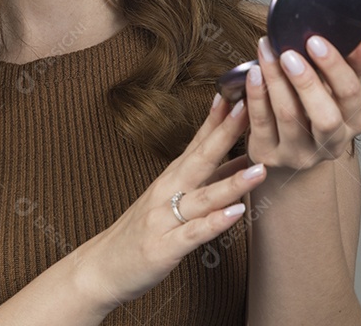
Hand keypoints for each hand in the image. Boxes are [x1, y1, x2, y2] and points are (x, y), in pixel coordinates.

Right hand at [77, 95, 267, 309]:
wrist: (101, 267)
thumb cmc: (140, 232)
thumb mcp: (172, 199)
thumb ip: (207, 181)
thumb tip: (243, 161)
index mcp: (171, 178)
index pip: (197, 141)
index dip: (217, 118)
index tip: (237, 92)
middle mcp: (167, 192)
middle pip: (201, 158)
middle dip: (226, 134)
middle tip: (249, 108)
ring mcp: (164, 219)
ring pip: (203, 196)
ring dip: (233, 181)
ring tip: (260, 168)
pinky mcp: (164, 247)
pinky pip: (194, 233)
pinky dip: (216, 222)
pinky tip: (237, 214)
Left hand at [244, 35, 360, 170]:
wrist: (291, 148)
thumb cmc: (317, 108)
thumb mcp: (338, 88)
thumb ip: (350, 65)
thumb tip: (359, 39)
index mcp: (355, 122)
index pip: (351, 95)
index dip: (335, 68)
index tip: (315, 41)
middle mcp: (331, 144)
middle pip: (325, 117)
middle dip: (306, 82)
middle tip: (289, 53)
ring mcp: (300, 153)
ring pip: (288, 116)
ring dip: (275, 79)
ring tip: (267, 51)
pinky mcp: (270, 155)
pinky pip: (261, 122)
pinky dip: (256, 94)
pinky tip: (254, 73)